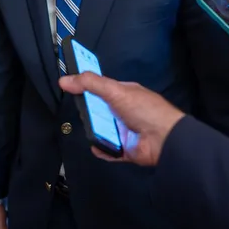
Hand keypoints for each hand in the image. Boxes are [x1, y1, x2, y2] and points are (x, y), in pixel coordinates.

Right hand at [58, 72, 185, 166]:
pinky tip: (98, 145)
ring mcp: (124, 130)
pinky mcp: (124, 148)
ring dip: (94, 130)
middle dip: (89, 112)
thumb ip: (90, 84)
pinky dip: (101, 148)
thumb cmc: (143, 109)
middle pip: (99, 110)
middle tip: (80, 111)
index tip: (71, 87)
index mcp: (124, 93)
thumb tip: (64, 80)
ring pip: (101, 130)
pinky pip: (107, 149)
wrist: (164, 138)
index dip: (88, 87)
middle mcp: (123, 111)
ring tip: (91, 129)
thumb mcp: (115, 90)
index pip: (102, 88)